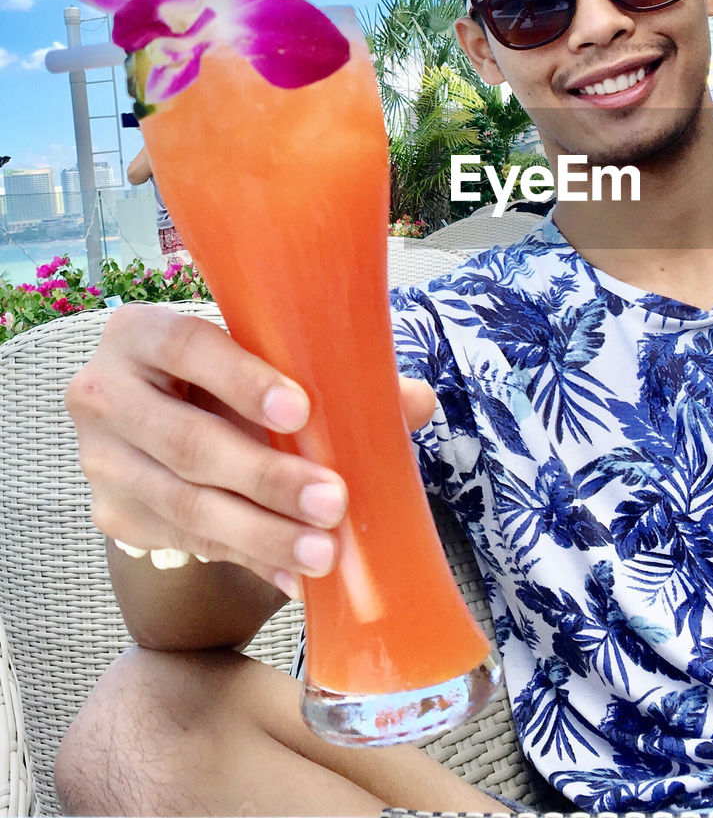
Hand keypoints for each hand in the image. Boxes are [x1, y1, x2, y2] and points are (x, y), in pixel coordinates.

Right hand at [66, 303, 435, 595]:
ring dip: (261, 533)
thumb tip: (415, 402)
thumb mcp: (269, 360)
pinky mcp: (114, 514)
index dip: (242, 379)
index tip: (300, 410)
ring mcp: (101, 460)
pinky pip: (185, 544)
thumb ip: (337, 372)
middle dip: (266, 477)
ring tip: (322, 552)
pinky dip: (248, 560)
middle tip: (333, 501)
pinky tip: (293, 575)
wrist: (166, 419)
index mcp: (139, 333)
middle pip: (186, 441)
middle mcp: (104, 393)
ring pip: (183, 504)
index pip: (186, 346)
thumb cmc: (231, 377)